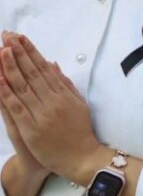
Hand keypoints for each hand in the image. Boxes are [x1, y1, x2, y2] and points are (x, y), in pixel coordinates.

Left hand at [0, 33, 104, 181]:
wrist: (82, 158)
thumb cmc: (80, 132)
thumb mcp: (78, 104)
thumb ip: (65, 84)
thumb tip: (53, 64)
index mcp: (64, 94)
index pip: (44, 68)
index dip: (31, 52)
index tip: (21, 38)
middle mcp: (53, 101)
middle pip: (32, 73)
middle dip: (19, 53)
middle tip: (8, 36)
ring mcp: (42, 114)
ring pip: (23, 87)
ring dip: (11, 67)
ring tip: (2, 50)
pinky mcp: (32, 129)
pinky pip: (17, 108)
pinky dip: (7, 93)